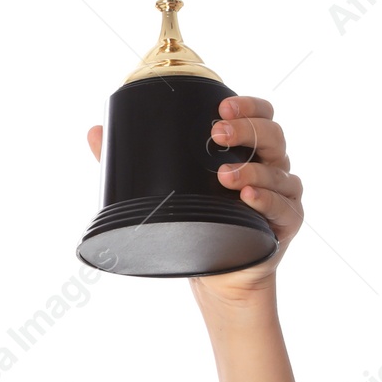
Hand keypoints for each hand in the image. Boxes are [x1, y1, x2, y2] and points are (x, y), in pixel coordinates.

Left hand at [87, 95, 302, 307]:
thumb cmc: (195, 223)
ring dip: (252, 171)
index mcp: (247, 151)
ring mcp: (282, 195)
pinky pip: (285, 208)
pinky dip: (268, 201)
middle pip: (272, 137)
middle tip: (216, 134)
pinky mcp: (286, 224)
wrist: (215, 275)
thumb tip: (95, 131)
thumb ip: (132, 160)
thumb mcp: (166, 188)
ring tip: (224, 176)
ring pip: (278, 172)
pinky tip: (248, 198)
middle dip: (247, 130)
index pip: (260, 117)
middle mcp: (271, 168)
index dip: (248, 107)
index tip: (221, 108)